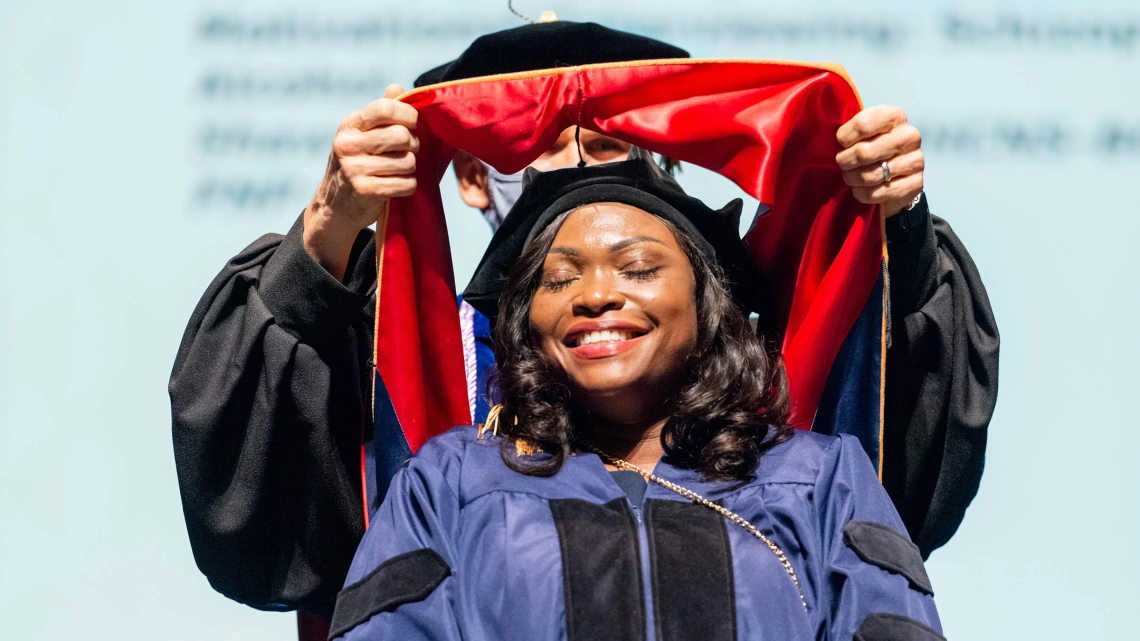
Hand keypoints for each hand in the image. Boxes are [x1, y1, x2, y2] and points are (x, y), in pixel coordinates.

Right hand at [304, 84, 418, 278]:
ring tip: (400, 170)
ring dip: (410, 168)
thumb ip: (382, 113)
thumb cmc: (357, 165)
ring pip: (407, 162)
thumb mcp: (363, 136)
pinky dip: (408, 186)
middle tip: (409, 151)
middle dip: (413, 145)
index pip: (384, 109)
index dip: (408, 114)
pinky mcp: (365, 191)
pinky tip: (397, 186)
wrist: (336, 207)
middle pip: (401, 136)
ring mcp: (354, 168)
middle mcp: (348, 144)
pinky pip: (406, 184)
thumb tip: (396, 87)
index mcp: (349, 125)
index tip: (414, 123)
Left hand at [835, 105, 923, 217]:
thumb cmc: (872, 148)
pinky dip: (861, 193)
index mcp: (895, 116)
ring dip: (852, 179)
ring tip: (850, 176)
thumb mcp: (863, 133)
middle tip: (843, 163)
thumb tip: (836, 140)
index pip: (863, 124)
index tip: (842, 143)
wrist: (896, 176)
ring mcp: (916, 161)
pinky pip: (876, 193)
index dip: (844, 137)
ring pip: (869, 176)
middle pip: (864, 152)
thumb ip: (851, 130)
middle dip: (845, 161)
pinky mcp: (915, 184)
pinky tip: (860, 188)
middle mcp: (909, 136)